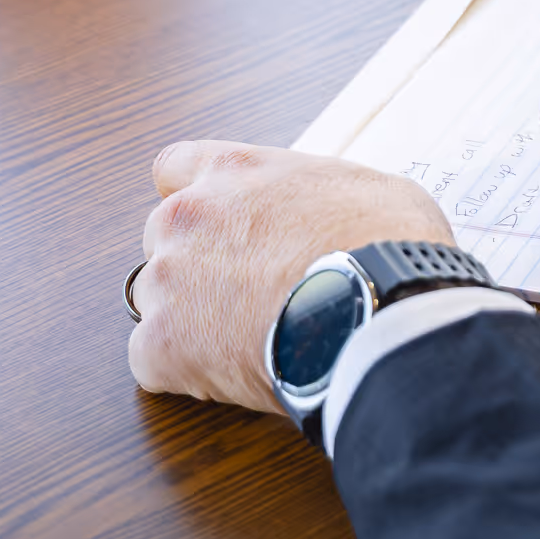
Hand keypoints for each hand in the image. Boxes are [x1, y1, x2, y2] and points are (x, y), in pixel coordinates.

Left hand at [127, 142, 456, 414]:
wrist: (379, 307)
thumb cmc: (386, 243)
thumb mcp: (365, 186)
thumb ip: (319, 194)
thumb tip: (335, 214)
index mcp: (233, 170)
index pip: (174, 167)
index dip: (197, 198)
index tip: (220, 222)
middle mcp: (188, 217)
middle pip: (164, 240)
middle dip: (198, 264)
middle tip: (252, 291)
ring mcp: (168, 280)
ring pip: (157, 301)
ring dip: (192, 318)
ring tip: (251, 339)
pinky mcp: (161, 345)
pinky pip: (153, 361)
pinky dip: (187, 371)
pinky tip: (236, 372)